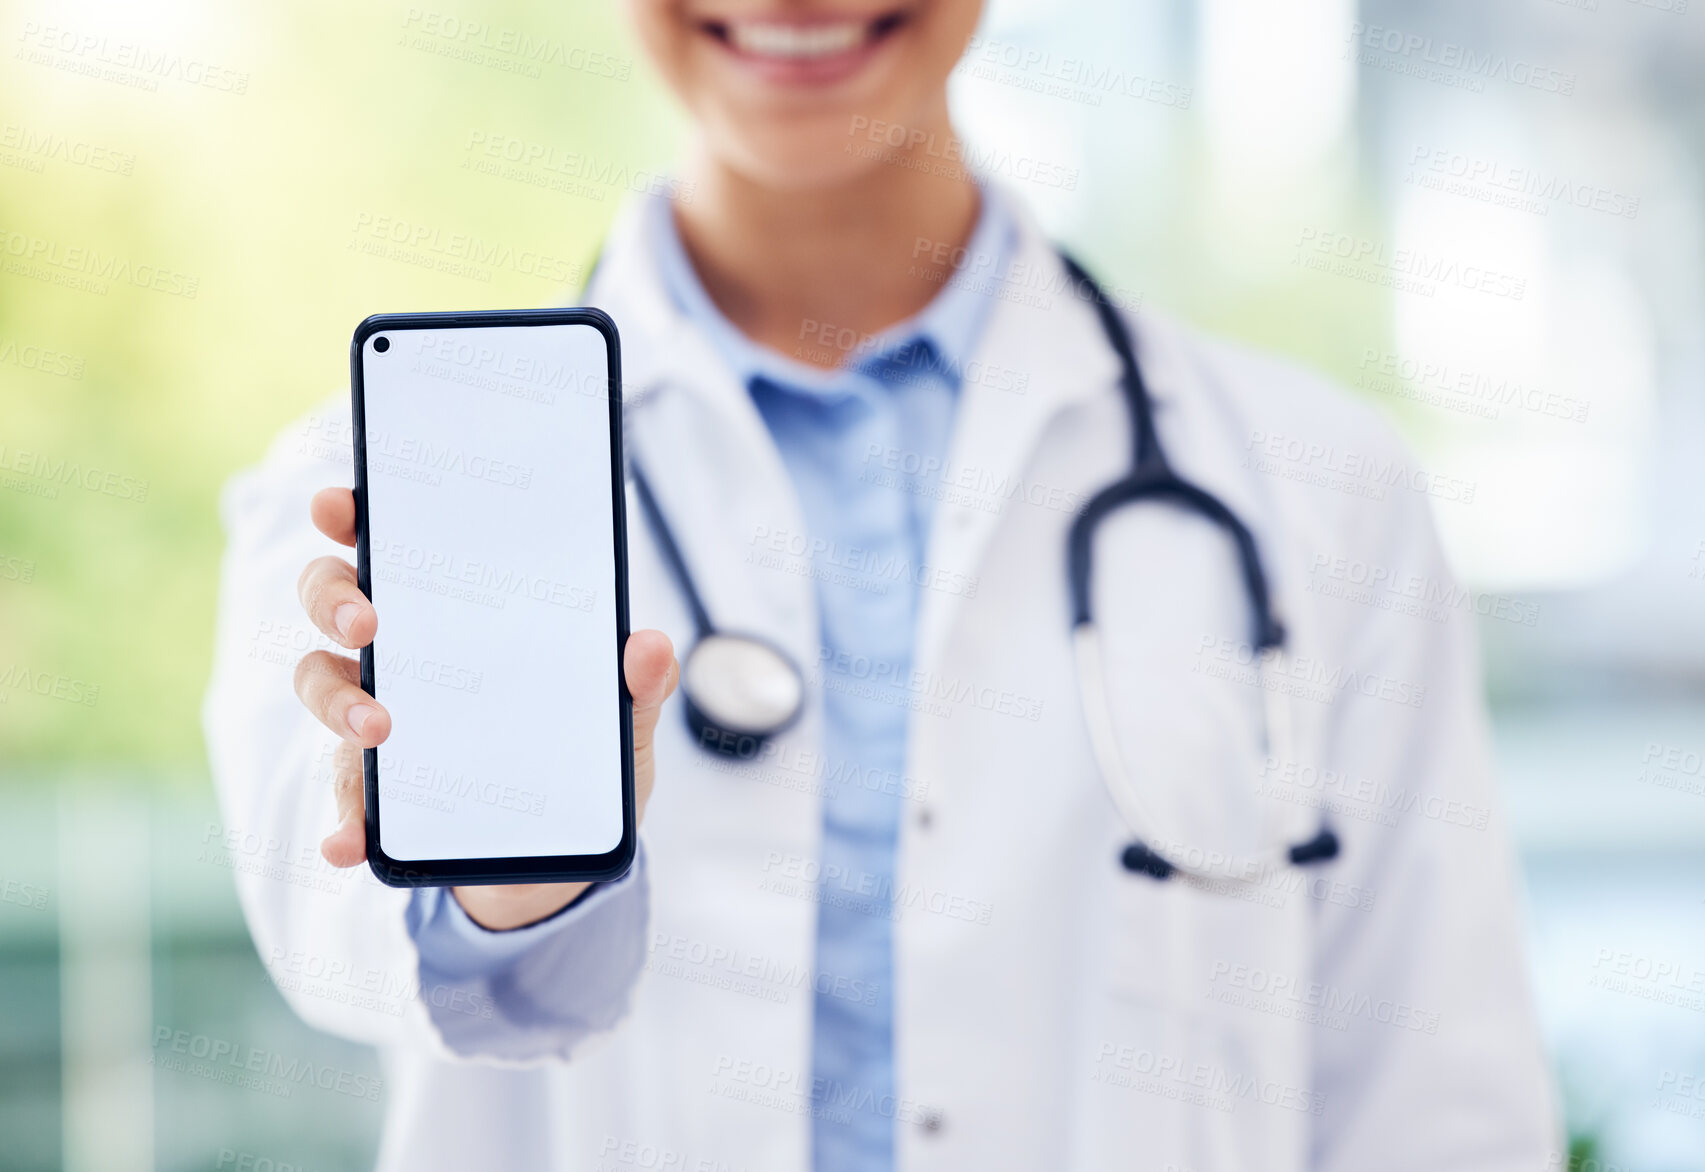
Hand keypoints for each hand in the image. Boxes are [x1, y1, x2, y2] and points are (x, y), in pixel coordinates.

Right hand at [294, 486, 677, 929]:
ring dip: (337, 702)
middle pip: (333, 598)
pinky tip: (349, 842)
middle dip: (334, 596)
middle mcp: (403, 654)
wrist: (562, 859)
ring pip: (322, 683)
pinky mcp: (376, 790)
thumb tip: (650, 645)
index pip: (393, 545)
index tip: (339, 502)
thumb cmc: (580, 764)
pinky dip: (343, 819)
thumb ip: (638, 686)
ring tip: (378, 730)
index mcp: (456, 613)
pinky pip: (346, 796)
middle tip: (368, 619)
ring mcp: (377, 718)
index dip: (355, 516)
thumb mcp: (621, 723)